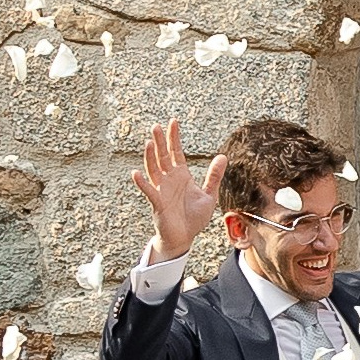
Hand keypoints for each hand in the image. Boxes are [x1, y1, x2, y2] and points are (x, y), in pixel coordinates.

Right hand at [131, 119, 225, 260]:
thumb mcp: (209, 195)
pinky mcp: (158, 204)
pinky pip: (149, 192)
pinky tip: (136, 173)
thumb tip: (222, 156)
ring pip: (154, 170)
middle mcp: (169, 180)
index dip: (174, 137)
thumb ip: (214, 176)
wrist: (184, 238)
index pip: (176, 152)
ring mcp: (161, 191)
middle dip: (160, 142)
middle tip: (156, 126)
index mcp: (181, 176)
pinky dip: (142, 183)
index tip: (173, 122)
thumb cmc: (193, 218)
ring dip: (150, 157)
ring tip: (149, 143)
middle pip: (162, 157)